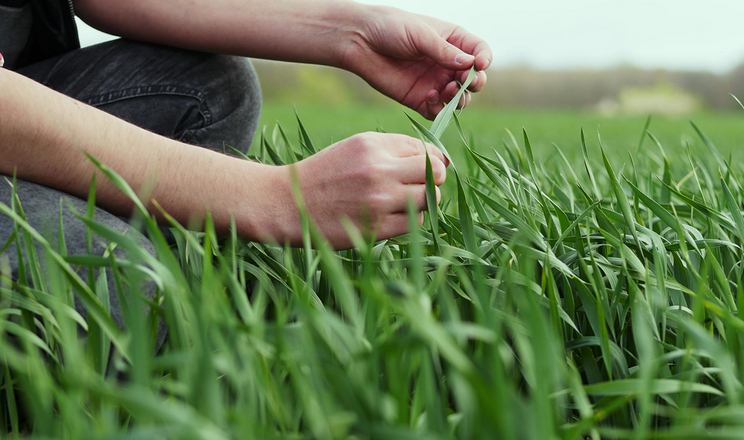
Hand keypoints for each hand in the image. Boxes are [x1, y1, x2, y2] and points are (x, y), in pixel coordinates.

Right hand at [276, 132, 447, 248]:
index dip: (428, 160)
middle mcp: (378, 169)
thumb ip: (394, 151)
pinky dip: (409, 220)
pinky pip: (415, 222)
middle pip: (436, 172)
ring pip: (430, 199)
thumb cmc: (326, 176)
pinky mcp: (376, 227)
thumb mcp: (355, 149)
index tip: (418, 170)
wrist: (286, 204)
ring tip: (400, 202)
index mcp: (372, 144)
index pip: (425, 148)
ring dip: (423, 202)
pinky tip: (388, 216)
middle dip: (433, 180)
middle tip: (416, 187)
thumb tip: (444, 161)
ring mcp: (379, 199)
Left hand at [341, 5, 491, 119]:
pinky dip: (439, 110)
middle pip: (474, 79)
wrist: (360, 41)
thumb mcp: (420, 35)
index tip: (480, 64)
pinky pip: (437, 111)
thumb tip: (470, 65)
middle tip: (462, 82)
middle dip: (474, 82)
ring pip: (459, 99)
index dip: (484, 59)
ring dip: (458, 98)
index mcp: (453, 41)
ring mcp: (435, 82)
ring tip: (445, 90)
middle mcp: (447, 63)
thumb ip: (444, 51)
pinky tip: (428, 97)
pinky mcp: (419, 99)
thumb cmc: (391, 28)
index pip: (479, 52)